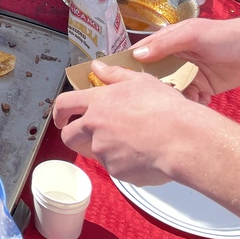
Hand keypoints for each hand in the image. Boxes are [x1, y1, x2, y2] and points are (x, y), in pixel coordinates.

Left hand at [53, 64, 187, 184]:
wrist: (181, 139)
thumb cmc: (164, 107)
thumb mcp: (140, 81)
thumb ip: (114, 74)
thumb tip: (96, 67)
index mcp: (97, 102)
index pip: (63, 104)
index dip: (57, 112)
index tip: (60, 118)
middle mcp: (95, 127)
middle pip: (69, 136)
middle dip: (74, 136)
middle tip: (89, 135)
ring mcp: (104, 151)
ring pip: (94, 153)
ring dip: (103, 149)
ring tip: (128, 142)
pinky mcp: (117, 172)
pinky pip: (115, 168)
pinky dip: (125, 163)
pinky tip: (144, 154)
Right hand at [130, 16, 239, 103]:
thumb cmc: (220, 36)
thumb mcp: (190, 35)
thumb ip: (164, 44)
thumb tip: (136, 56)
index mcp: (166, 43)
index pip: (141, 54)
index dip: (128, 65)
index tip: (115, 80)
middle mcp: (174, 60)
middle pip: (154, 77)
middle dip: (152, 89)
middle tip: (153, 99)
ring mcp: (187, 75)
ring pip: (171, 92)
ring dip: (175, 99)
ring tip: (183, 102)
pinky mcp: (202, 88)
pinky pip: (190, 101)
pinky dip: (193, 104)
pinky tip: (201, 101)